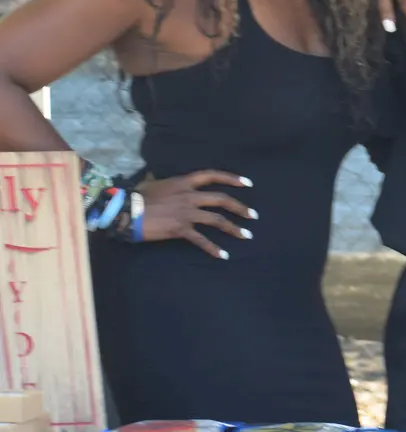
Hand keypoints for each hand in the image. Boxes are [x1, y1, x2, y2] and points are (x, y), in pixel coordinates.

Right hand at [134, 171, 254, 259]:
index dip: (232, 178)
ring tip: (247, 236)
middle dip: (240, 208)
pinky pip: (201, 240)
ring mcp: (186, 213)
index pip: (212, 176)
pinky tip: (223, 255)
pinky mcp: (180, 229)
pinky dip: (214, 248)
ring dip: (234, 228)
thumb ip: (168, 183)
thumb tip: (165, 178)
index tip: (248, 183)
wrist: (125, 212)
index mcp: (184, 182)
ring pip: (217, 220)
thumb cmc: (136, 196)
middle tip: (253, 216)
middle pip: (221, 200)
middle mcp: (189, 196)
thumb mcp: (154, 183)